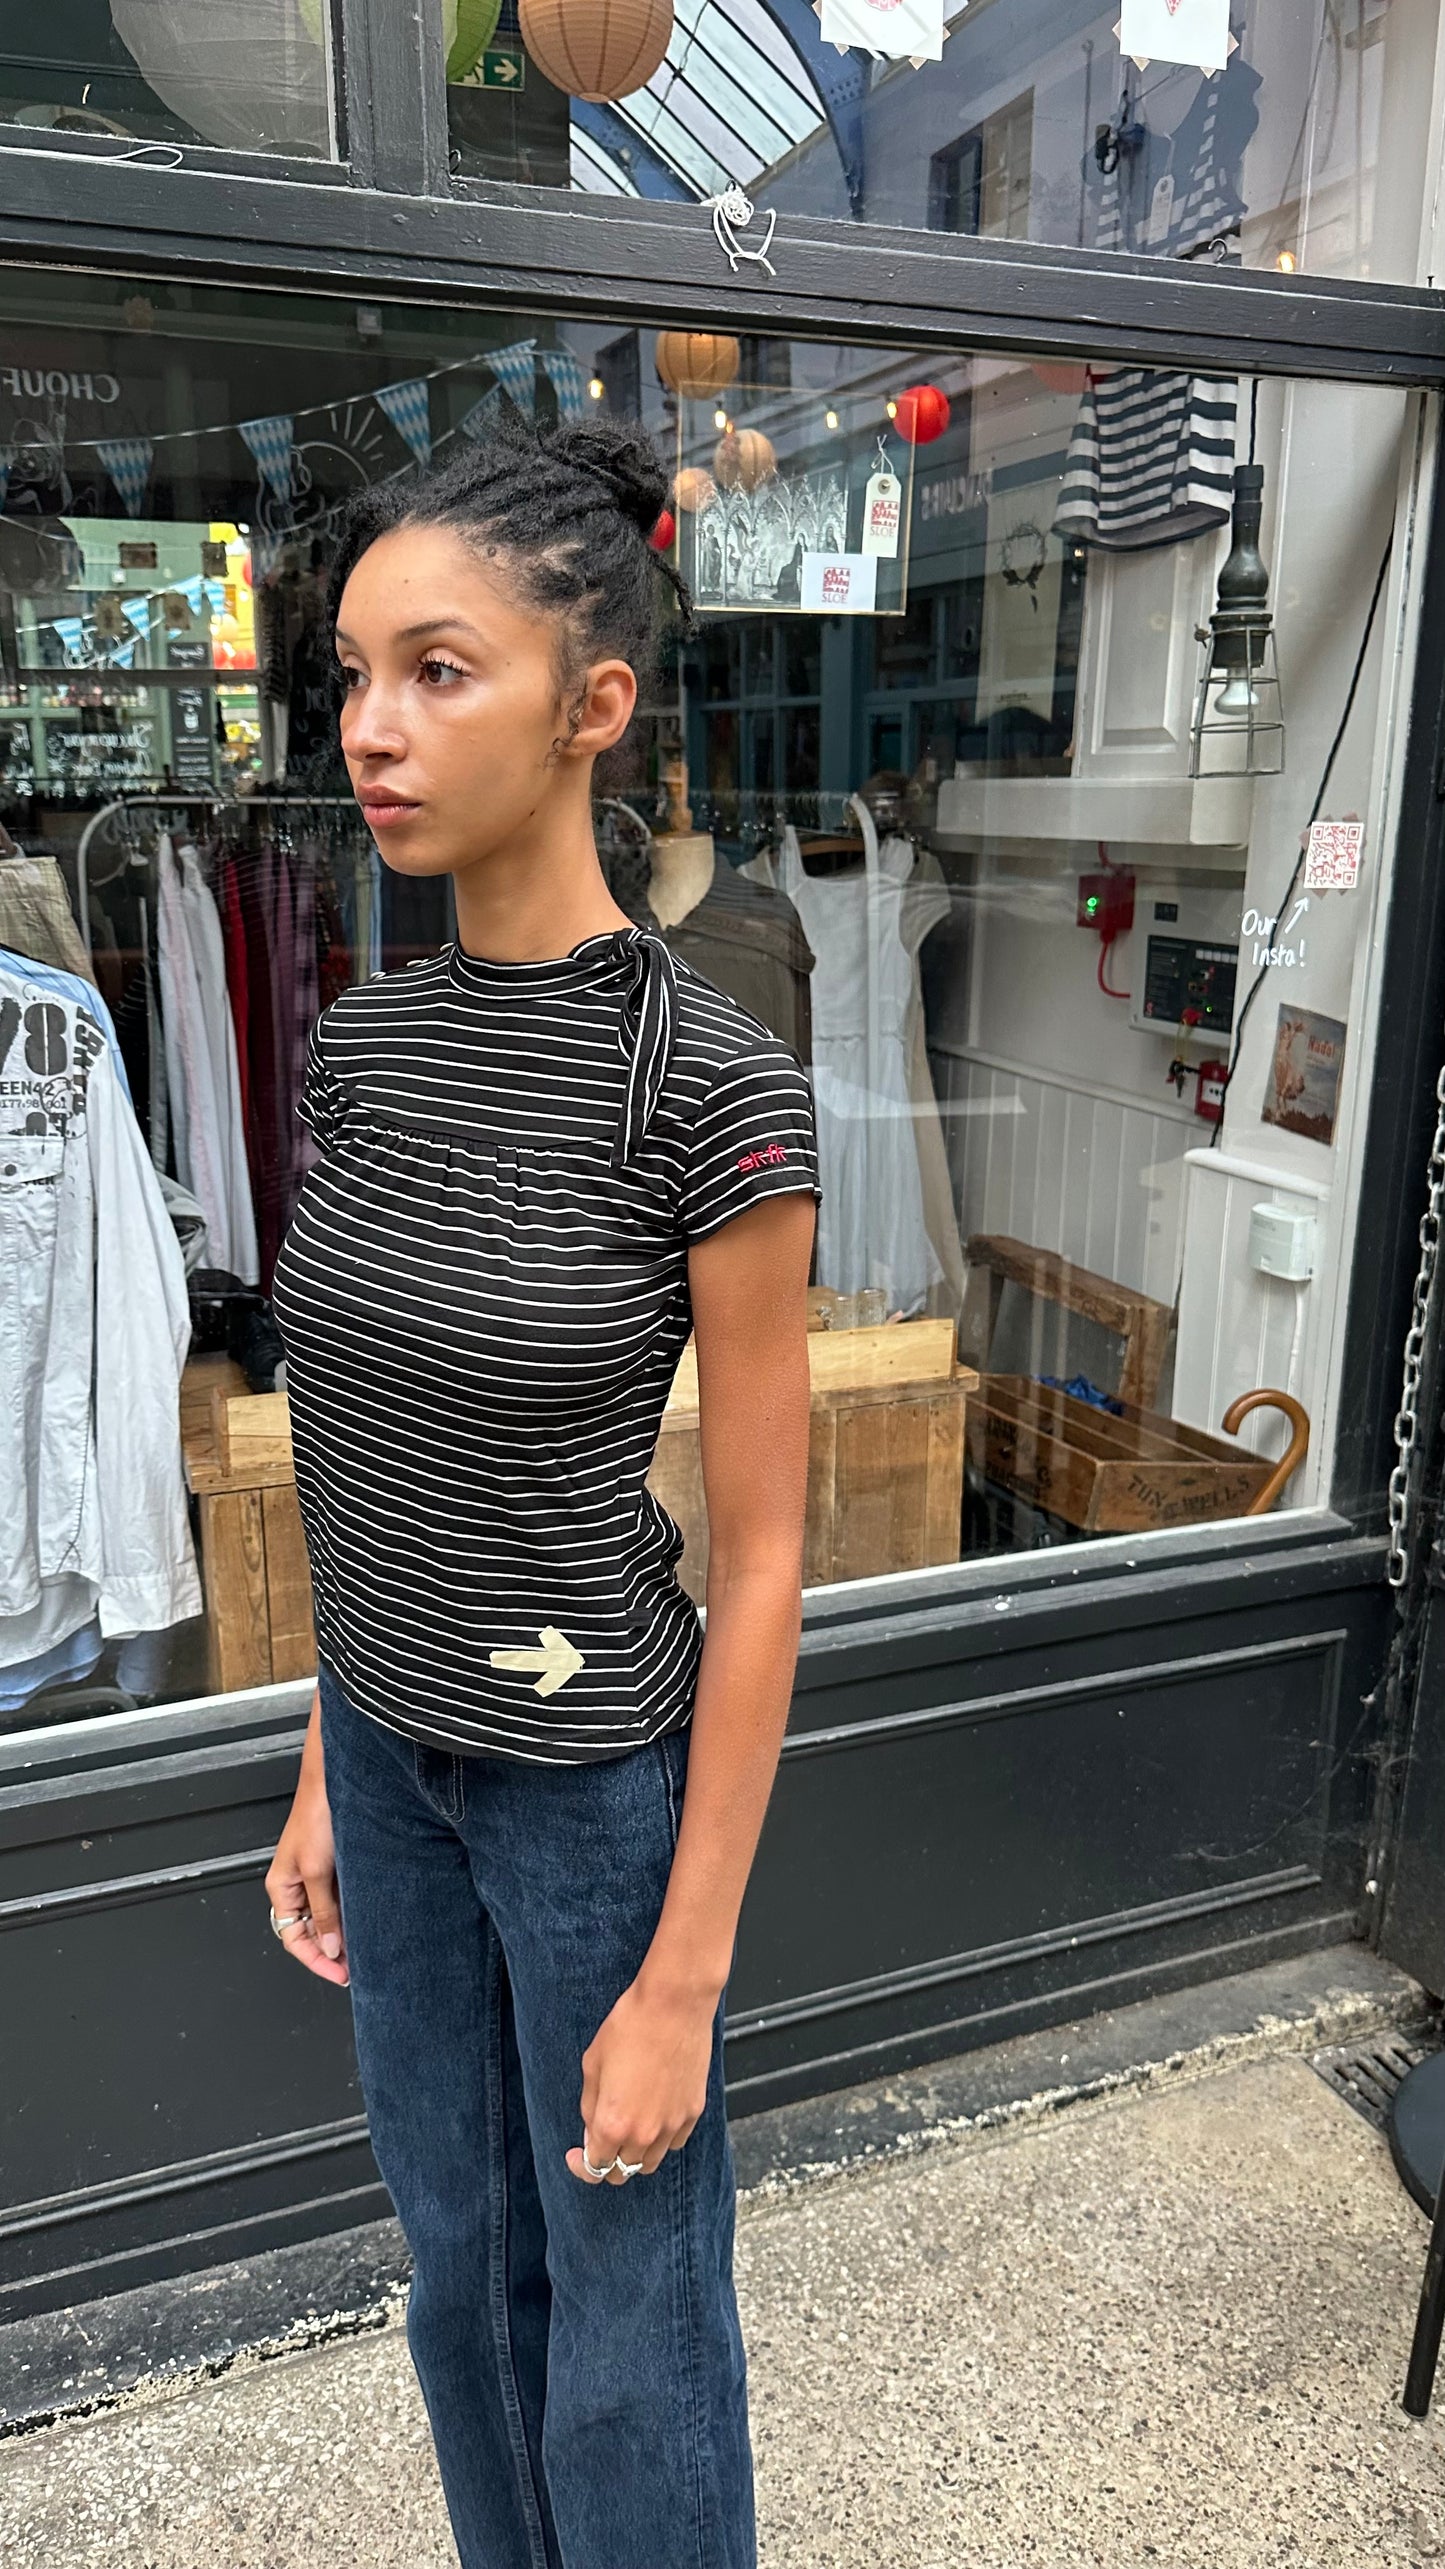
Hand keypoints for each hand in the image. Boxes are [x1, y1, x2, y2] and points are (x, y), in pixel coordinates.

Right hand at [264, 1724, 348, 1987]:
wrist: (334, 1780)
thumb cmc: (316, 1814)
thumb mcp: (316, 1870)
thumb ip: (322, 1912)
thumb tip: (330, 1947)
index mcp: (281, 1887)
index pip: (293, 1939)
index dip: (317, 1960)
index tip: (341, 1974)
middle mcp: (297, 1884)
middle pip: (310, 1932)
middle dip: (332, 1952)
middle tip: (357, 1967)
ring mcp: (316, 1876)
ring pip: (327, 1917)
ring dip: (344, 1934)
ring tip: (366, 1949)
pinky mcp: (335, 1865)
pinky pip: (340, 1899)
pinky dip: (352, 1913)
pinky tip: (368, 1919)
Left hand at [566, 1972, 715, 2186]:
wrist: (673, 2005)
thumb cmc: (630, 2026)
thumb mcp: (592, 2064)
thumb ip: (590, 2106)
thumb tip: (592, 2132)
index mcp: (612, 2123)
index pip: (595, 2167)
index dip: (580, 2165)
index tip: (575, 2155)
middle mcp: (644, 2133)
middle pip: (622, 2172)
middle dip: (606, 2163)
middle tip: (599, 2143)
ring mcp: (672, 2124)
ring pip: (650, 2163)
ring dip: (634, 2156)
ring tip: (627, 2131)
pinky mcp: (693, 2111)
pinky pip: (674, 2142)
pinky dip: (661, 2140)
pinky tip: (653, 2118)